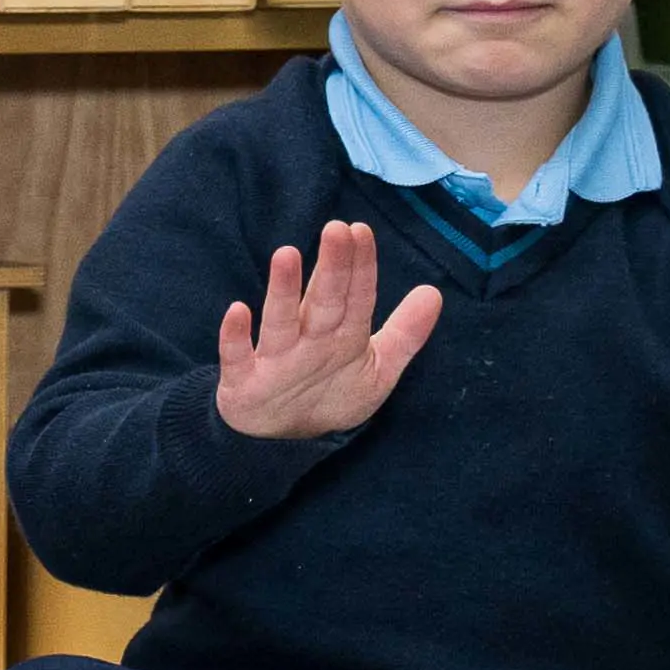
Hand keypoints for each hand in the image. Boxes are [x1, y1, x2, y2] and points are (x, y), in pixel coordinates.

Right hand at [214, 223, 440, 441]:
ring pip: (280, 321)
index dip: (361, 266)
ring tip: (286, 254)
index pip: (356, 296)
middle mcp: (309, 339)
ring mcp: (275, 358)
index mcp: (342, 334)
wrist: (282, 439)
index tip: (361, 231)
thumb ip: (405, 333)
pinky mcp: (244, 381)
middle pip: (323, 301)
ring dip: (282, 290)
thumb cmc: (330, 393)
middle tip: (336, 230)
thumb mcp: (377, 369)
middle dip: (332, 268)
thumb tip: (434, 292)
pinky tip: (238, 312)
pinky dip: (235, 337)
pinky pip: (238, 357)